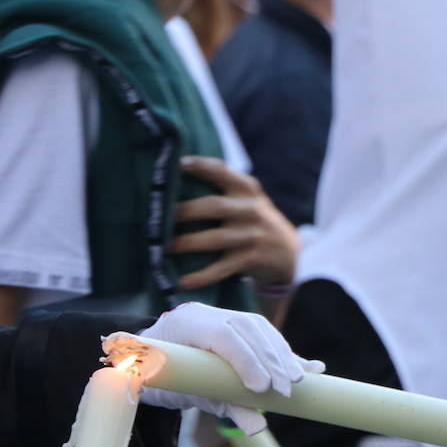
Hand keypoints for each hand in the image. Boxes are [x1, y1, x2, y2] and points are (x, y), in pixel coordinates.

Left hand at [138, 302, 323, 434]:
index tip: (262, 388)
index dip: (245, 359)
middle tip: (286, 388)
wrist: (146, 361)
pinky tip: (306, 367)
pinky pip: (262, 334)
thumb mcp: (186, 396)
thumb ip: (221, 407)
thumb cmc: (161, 378)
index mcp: (183, 324)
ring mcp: (219, 314)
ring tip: (297, 380)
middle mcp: (203, 313)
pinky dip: (283, 353)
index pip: (221, 334)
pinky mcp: (234, 322)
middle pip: (247, 327)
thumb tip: (258, 427)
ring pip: (258, 327)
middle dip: (271, 359)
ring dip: (282, 354)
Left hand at [171, 156, 298, 289]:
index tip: (177, 164)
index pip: (221, 171)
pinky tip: (183, 281)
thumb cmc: (253, 219)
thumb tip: (179, 172)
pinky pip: (221, 269)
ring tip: (162, 248)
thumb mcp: (247, 197)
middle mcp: (250, 209)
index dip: (200, 167)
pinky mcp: (250, 259)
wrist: (288, 252)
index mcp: (246, 188)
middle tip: (158, 216)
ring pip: (214, 239)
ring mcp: (251, 235)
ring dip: (186, 244)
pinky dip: (201, 276)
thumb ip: (223, 184)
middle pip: (213, 206)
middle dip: (184, 211)